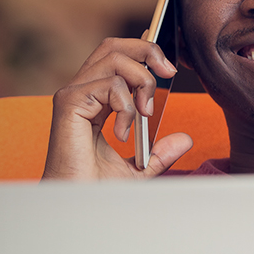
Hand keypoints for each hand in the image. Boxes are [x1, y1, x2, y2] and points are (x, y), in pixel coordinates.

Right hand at [42, 38, 193, 179]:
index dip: (140, 47)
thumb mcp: (139, 168)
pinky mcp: (69, 103)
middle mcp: (80, 91)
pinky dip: (127, 107)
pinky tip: (123, 133)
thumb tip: (185, 139)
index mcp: (93, 100)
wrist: (77, 207)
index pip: (115, 57)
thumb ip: (160, 152)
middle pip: (114, 46)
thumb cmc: (97, 188)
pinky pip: (110, 85)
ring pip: (114, 58)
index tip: (165, 58)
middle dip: (147, 50)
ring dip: (142, 81)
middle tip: (169, 73)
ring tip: (145, 113)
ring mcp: (72, 95)